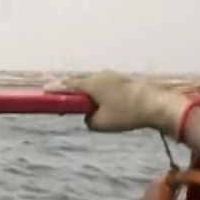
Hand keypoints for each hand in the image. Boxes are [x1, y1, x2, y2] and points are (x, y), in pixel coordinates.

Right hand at [47, 70, 187, 135]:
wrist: (156, 105)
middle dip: (68, 88)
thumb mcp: (100, 124)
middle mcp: (99, 76)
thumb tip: (88, 117)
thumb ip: (88, 120)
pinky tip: (97, 98)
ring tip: (77, 98)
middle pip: (78, 82)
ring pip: (91, 82)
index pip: (67, 86)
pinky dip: (95, 91)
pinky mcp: (122, 82)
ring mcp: (112, 76)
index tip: (43, 91)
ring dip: (83, 90)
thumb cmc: (126, 114)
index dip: (54, 90)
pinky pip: (102, 85)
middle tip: (57, 93)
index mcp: (90, 84)